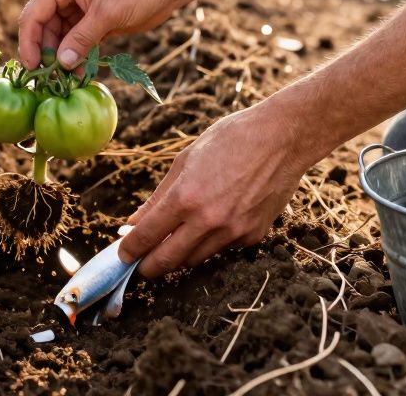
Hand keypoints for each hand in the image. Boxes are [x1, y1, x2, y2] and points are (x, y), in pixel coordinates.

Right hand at [17, 0, 182, 68]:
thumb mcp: (108, 13)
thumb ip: (82, 38)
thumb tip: (61, 63)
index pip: (33, 14)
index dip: (30, 42)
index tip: (33, 67)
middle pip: (42, 28)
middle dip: (46, 53)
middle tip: (50, 80)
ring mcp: (75, 7)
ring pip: (58, 38)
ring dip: (61, 58)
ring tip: (66, 79)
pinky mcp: (90, 20)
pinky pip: (75, 42)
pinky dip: (76, 56)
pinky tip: (79, 73)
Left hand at [119, 103, 313, 277]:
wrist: (282, 138)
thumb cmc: (231, 139)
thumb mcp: (185, 160)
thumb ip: (158, 198)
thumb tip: (135, 223)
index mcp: (186, 197)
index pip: (147, 236)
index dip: (130, 251)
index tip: (122, 256)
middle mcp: (208, 220)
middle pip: (168, 260)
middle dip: (149, 267)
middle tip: (141, 266)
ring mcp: (233, 232)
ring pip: (195, 259)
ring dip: (179, 255)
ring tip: (172, 243)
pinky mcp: (252, 236)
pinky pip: (222, 248)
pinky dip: (210, 243)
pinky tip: (212, 224)